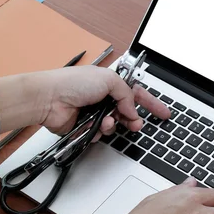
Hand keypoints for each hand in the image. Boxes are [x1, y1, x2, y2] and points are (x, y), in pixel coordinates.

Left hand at [0, 66, 169, 134]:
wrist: (50, 98)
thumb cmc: (73, 83)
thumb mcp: (109, 80)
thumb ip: (127, 95)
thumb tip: (132, 110)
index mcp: (109, 83)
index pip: (135, 93)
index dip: (150, 103)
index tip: (163, 113)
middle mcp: (102, 98)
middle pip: (127, 113)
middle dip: (133, 119)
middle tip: (135, 124)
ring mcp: (94, 113)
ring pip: (115, 125)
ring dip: (113, 124)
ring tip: (106, 121)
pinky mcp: (85, 127)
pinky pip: (100, 134)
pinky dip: (99, 131)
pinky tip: (93, 125)